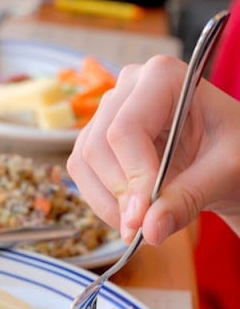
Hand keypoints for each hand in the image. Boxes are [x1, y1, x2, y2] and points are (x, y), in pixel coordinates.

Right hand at [67, 55, 239, 244]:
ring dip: (107, 203)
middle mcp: (127, 86)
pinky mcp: (97, 137)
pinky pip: (83, 174)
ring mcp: (108, 111)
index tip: (145, 217)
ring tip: (140, 225)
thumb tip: (150, 231)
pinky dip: (102, 202)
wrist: (224, 154)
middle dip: (119, 194)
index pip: (125, 130)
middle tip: (143, 228)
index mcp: (162, 77)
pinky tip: (130, 214)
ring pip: (83, 162)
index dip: (132, 177)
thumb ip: (188, 198)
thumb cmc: (232, 149)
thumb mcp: (224, 172)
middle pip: (97, 147)